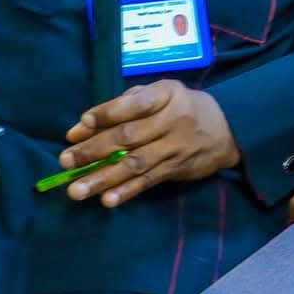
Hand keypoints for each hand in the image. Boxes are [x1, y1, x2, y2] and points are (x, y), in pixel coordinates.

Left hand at [58, 79, 240, 205]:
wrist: (228, 129)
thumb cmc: (182, 107)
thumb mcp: (160, 93)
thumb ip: (122, 105)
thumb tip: (80, 128)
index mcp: (165, 94)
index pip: (133, 103)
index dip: (106, 114)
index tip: (80, 126)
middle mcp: (171, 121)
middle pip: (128, 136)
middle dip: (94, 150)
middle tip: (65, 162)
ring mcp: (174, 148)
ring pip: (135, 164)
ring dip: (104, 178)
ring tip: (77, 190)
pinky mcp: (176, 169)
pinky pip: (148, 182)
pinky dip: (127, 192)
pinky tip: (107, 200)